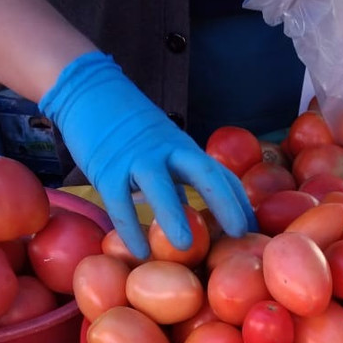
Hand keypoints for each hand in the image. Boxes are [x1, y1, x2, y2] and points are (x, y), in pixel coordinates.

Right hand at [39, 51, 255, 257]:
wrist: (87, 91)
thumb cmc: (129, 128)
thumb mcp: (162, 149)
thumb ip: (178, 179)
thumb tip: (196, 214)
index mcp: (183, 147)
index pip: (219, 172)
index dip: (239, 200)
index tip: (255, 228)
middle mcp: (166, 150)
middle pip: (203, 172)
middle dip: (225, 202)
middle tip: (240, 234)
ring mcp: (136, 158)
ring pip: (159, 185)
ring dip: (174, 215)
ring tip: (185, 247)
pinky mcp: (106, 167)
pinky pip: (119, 201)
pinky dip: (129, 227)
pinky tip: (139, 251)